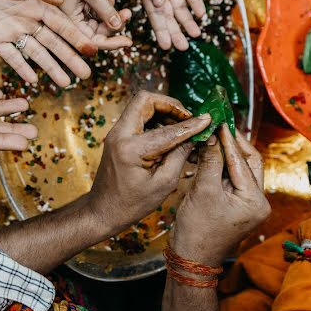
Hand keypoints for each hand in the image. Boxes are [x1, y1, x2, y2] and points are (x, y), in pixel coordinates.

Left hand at [0, 0, 96, 86]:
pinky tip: (34, 80)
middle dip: (70, 58)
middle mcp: (27, 18)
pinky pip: (10, 56)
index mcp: (36, 1)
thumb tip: (59, 0)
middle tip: (86, 74)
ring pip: (36, 53)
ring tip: (65, 83)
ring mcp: (11, 30)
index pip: (61, 23)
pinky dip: (22, 68)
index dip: (75, 36)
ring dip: (51, 67)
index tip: (91, 49)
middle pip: (53, 42)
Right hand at [32, 0, 132, 50]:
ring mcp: (75, 6)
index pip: (91, 41)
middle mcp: (69, 16)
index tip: (128, 41)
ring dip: (109, 5)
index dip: (111, 43)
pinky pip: (97, 4)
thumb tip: (118, 27)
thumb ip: (104, 9)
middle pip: (97, 30)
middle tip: (128, 12)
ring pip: (99, 17)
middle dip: (113, 21)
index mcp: (66, 19)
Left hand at [83, 91, 211, 237]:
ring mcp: (116, 133)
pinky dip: (155, 119)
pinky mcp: (117, 136)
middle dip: (171, 105)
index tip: (208, 120)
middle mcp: (119, 135)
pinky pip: (138, 117)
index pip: (167, 130)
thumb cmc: (132, 203)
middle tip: (189, 118)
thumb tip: (195, 135)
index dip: (190, 124)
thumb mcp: (163, 183)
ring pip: (141, 106)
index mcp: (131, 149)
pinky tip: (170, 134)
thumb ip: (180, 155)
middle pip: (145, 100)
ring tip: (182, 127)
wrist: (103, 210)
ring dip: (163, 111)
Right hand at [131, 0, 205, 49]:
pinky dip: (196, 5)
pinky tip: (201, 16)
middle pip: (168, 15)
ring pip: (181, 8)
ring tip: (195, 37)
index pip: (154, 13)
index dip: (159, 29)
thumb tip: (156, 3)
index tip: (164, 45)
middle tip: (181, 48)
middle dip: (174, 31)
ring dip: (187, 22)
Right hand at [172, 129, 269, 265]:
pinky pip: (232, 178)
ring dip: (226, 153)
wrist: (192, 258)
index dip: (228, 139)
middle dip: (233, 144)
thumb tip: (212, 135)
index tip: (218, 120)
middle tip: (219, 125)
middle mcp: (258, 201)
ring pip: (240, 169)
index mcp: (255, 200)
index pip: (242, 161)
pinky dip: (221, 165)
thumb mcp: (203, 191)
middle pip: (249, 162)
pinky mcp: (238, 204)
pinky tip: (208, 154)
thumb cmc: (198, 230)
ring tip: (211, 136)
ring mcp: (249, 204)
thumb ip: (210, 160)